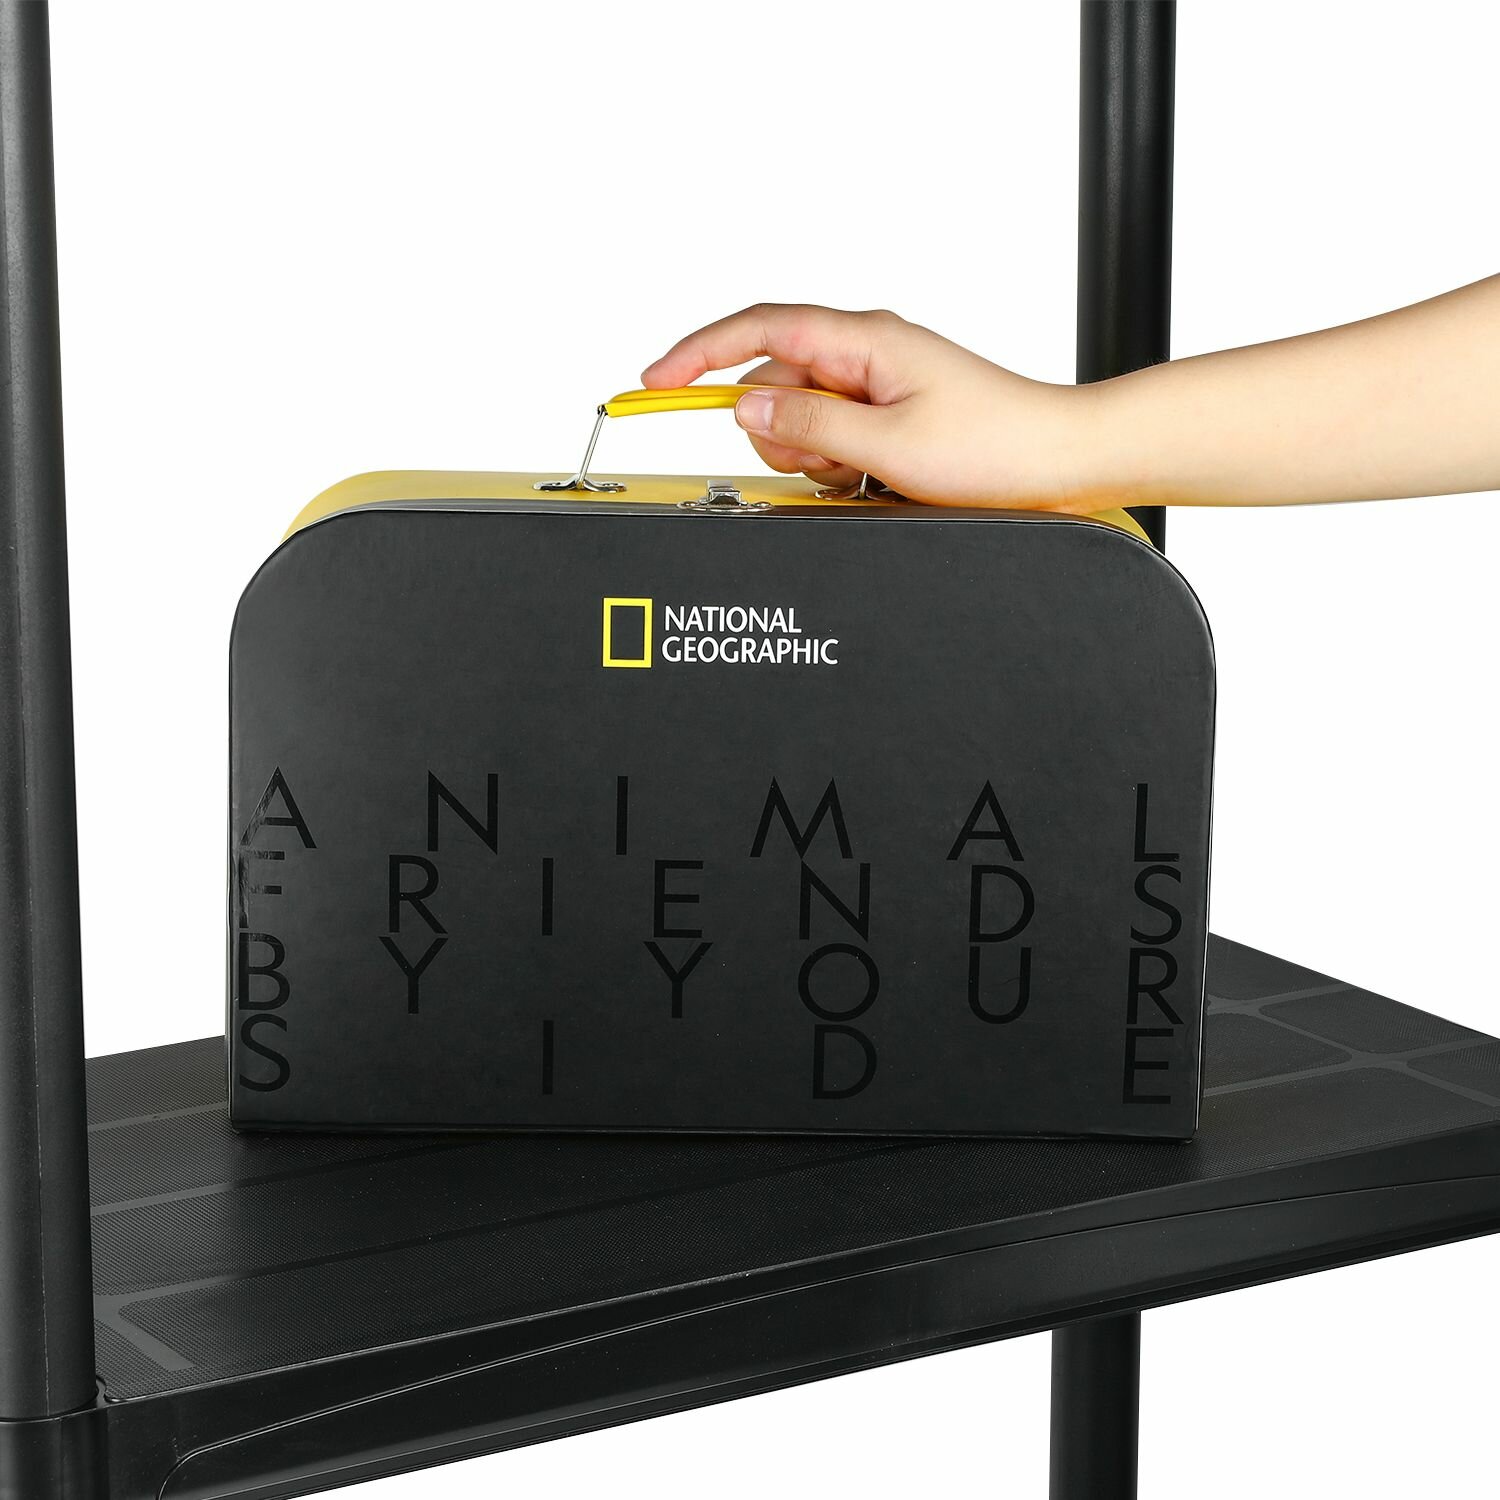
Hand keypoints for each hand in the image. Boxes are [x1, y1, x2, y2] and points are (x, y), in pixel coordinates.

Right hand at [640, 304, 1101, 508]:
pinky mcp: (888, 414)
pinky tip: (874, 478)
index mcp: (864, 339)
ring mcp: (877, 383)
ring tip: (865, 473)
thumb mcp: (888, 444)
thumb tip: (746, 410)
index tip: (656, 383)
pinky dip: (837, 463)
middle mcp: (866, 352)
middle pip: (774, 384)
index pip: (758, 329)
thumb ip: (808, 425)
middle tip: (829, 463)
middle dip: (780, 432)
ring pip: (801, 417)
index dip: (697, 354)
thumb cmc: (997, 446)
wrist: (1060, 462)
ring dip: (813, 454)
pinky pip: (833, 436)